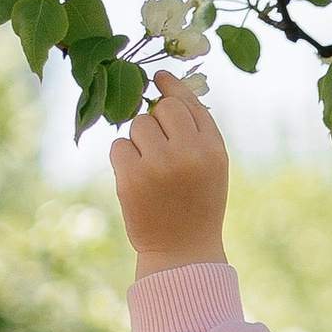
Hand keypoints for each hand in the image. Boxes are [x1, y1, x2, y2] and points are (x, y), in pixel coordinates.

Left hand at [112, 71, 228, 270]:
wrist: (182, 251)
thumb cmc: (197, 203)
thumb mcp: (211, 165)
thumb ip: (197, 126)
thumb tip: (164, 80)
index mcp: (213, 149)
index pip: (187, 103)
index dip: (171, 88)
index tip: (158, 79)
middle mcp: (189, 153)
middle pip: (160, 109)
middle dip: (156, 122)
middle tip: (161, 152)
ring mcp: (159, 165)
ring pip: (137, 125)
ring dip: (139, 142)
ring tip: (153, 172)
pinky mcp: (132, 178)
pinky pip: (118, 146)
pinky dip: (124, 160)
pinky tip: (138, 181)